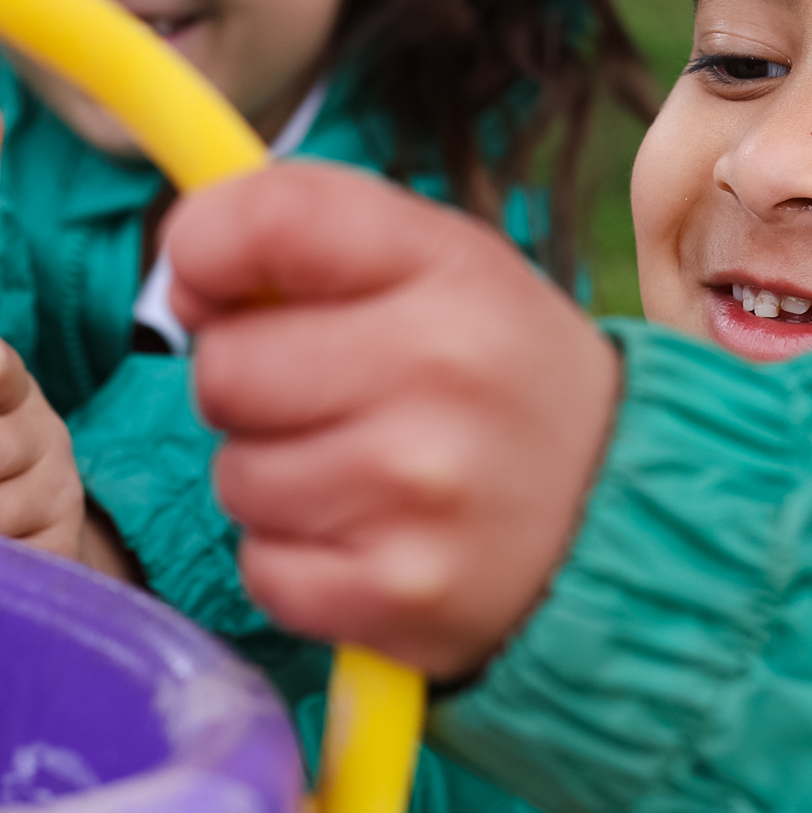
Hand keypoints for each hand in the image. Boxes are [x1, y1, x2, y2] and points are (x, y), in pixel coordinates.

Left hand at [164, 163, 619, 678]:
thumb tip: (182, 281)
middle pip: (223, 368)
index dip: (206, 249)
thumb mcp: (442, 268)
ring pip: (235, 477)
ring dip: (274, 480)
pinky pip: (262, 569)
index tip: (217, 285)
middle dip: (249, 386)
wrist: (629, 518)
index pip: (270, 218)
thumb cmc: (498, 379)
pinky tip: (368, 539)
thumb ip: (311, 234)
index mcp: (449, 270)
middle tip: (327, 398)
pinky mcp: (399, 594)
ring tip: (364, 474)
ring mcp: (417, 493)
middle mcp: (438, 373)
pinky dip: (295, 563)